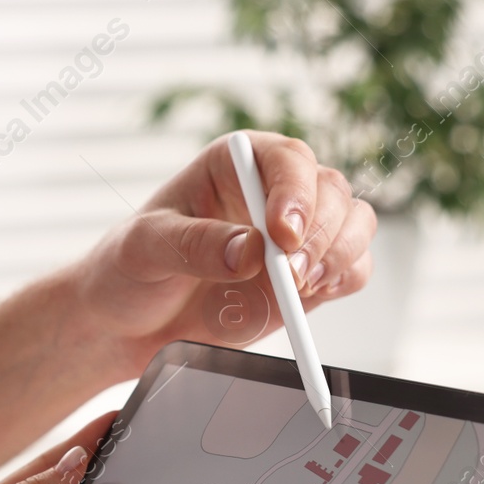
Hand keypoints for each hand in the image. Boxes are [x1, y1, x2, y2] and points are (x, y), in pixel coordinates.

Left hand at [64, 131, 376, 378]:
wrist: (129, 323)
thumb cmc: (130, 271)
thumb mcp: (144, 249)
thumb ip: (195, 245)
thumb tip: (250, 250)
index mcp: (234, 165)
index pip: (285, 160)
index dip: (294, 193)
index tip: (281, 236)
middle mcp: (273, 192)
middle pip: (330, 190)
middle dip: (320, 233)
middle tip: (291, 275)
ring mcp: (297, 235)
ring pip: (354, 223)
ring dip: (340, 254)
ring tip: (300, 286)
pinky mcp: (309, 277)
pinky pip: (352, 267)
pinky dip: (346, 278)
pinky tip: (315, 293)